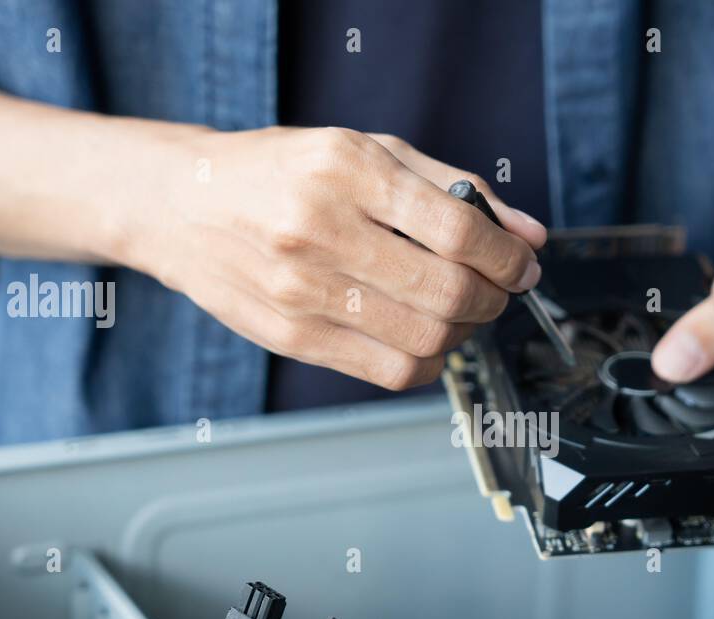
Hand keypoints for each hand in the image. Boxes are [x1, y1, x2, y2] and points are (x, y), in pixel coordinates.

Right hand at [132, 126, 546, 389]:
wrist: (184, 204)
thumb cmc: (282, 172)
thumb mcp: (368, 151)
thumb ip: (455, 188)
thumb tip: (528, 235)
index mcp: (345, 169)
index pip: (457, 229)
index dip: (508, 258)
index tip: (522, 265)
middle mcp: (320, 229)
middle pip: (447, 293)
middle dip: (493, 298)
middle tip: (497, 290)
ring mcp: (302, 291)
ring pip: (425, 340)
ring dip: (464, 332)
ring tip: (460, 310)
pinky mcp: (293, 337)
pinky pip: (390, 371)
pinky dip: (427, 361)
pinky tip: (424, 335)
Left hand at [650, 199, 713, 437]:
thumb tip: (674, 365)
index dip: (694, 421)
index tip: (681, 378)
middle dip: (689, 401)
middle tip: (689, 353)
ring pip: (712, 416)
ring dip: (692, 386)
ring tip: (697, 347)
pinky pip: (711, 396)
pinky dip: (697, 374)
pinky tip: (697, 349)